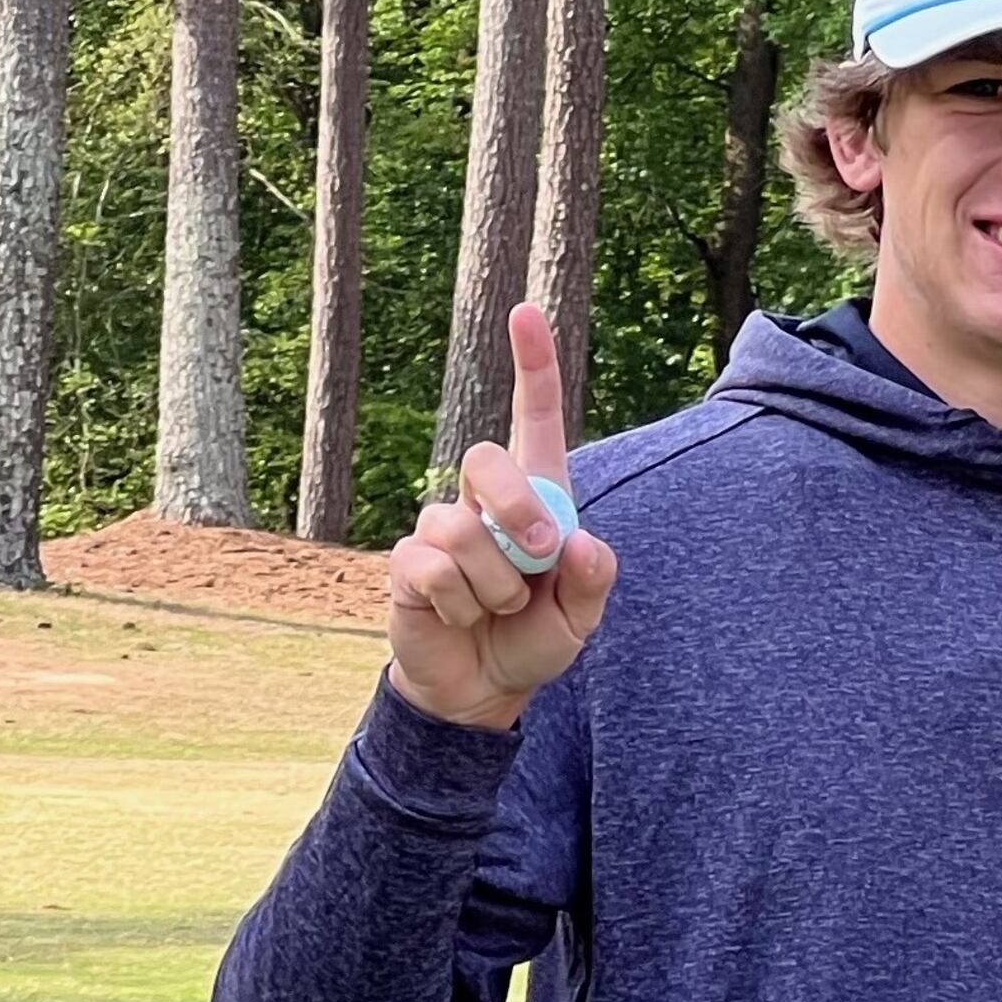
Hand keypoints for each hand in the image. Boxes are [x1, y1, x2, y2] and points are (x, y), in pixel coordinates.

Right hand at [385, 302, 617, 731]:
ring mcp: (439, 528)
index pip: (536, 419)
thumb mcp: (582, 618)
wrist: (484, 689)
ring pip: (462, 530)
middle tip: (539, 562)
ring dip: (494, 586)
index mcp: (537, 498)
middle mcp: (483, 501)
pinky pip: (433, 569)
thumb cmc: (534, 640)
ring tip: (498, 611)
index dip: (533, 366)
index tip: (527, 311)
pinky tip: (461, 617)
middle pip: (487, 459)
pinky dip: (461, 605)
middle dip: (517, 510)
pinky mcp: (408, 563)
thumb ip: (594, 579)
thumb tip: (579, 540)